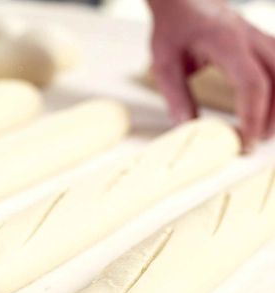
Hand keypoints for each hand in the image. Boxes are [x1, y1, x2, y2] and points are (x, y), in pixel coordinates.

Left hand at [148, 0, 274, 150]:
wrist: (182, 0)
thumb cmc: (173, 28)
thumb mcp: (164, 63)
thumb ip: (176, 95)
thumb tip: (187, 127)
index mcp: (226, 42)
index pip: (252, 83)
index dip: (253, 115)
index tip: (244, 140)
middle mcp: (249, 37)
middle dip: (272, 115)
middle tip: (254, 142)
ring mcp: (259, 38)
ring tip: (263, 132)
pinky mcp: (261, 43)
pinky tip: (270, 110)